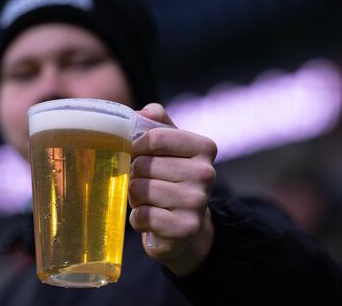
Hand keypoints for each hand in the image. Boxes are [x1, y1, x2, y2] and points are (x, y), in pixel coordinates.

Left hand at [128, 103, 217, 275]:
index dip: (136, 145)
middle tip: (145, 182)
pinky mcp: (185, 228)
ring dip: (135, 197)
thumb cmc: (171, 178)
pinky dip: (137, 219)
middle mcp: (206, 173)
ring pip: (140, 189)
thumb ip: (157, 122)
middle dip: (135, 175)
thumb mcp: (169, 147)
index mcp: (204, 147)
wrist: (186, 227)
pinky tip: (150, 219)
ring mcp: (197, 202)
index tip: (135, 153)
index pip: (156, 137)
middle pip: (144, 165)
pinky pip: (142, 216)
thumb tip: (144, 112)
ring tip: (148, 200)